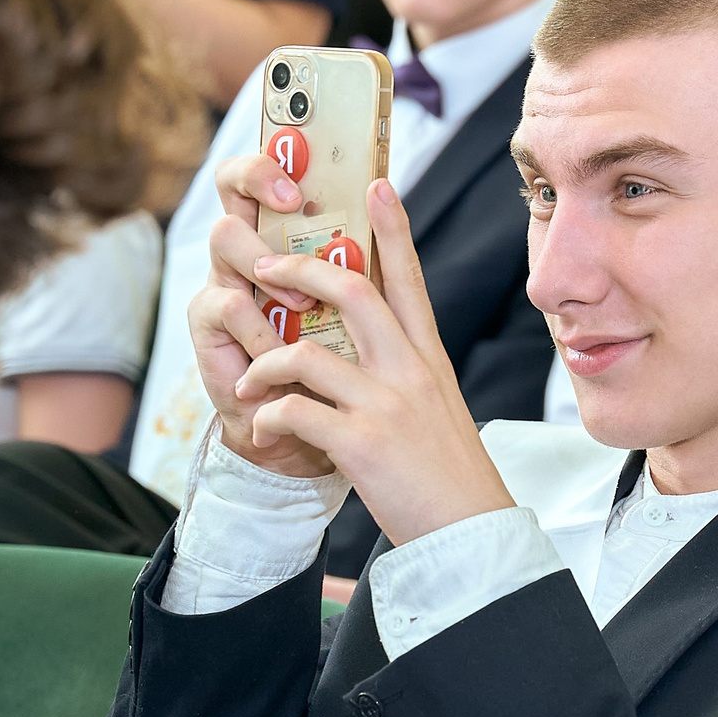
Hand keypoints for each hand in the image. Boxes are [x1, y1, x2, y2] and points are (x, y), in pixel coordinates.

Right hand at [187, 151, 341, 480]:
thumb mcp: (367, 311)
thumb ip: (367, 259)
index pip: (274, 170)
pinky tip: (281, 354)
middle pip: (232, 183)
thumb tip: (387, 192)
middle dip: (259, 177)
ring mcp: (226, 280)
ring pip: (227, 237)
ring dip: (269, 264)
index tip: (310, 163)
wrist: (313, 440)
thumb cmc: (343, 370)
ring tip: (302, 304)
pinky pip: (228, 304)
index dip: (282, 155)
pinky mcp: (209, 323)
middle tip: (295, 201)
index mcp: (290, 237)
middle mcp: (253, 248)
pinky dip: (261, 330)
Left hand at [229, 177, 514, 546]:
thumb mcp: (437, 410)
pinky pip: (294, 411)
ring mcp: (385, 405)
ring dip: (265, 362)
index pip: (408, 279)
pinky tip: (264, 429)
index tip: (378, 183)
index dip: (393, 227)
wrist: (469, 533)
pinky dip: (269, 416)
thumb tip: (376, 350)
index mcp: (428, 359)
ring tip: (248, 379)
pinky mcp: (361, 444)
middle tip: (264, 265)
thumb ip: (406, 374)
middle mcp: (409, 370)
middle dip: (299, 269)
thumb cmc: (447, 476)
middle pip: (350, 290)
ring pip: (306, 352)